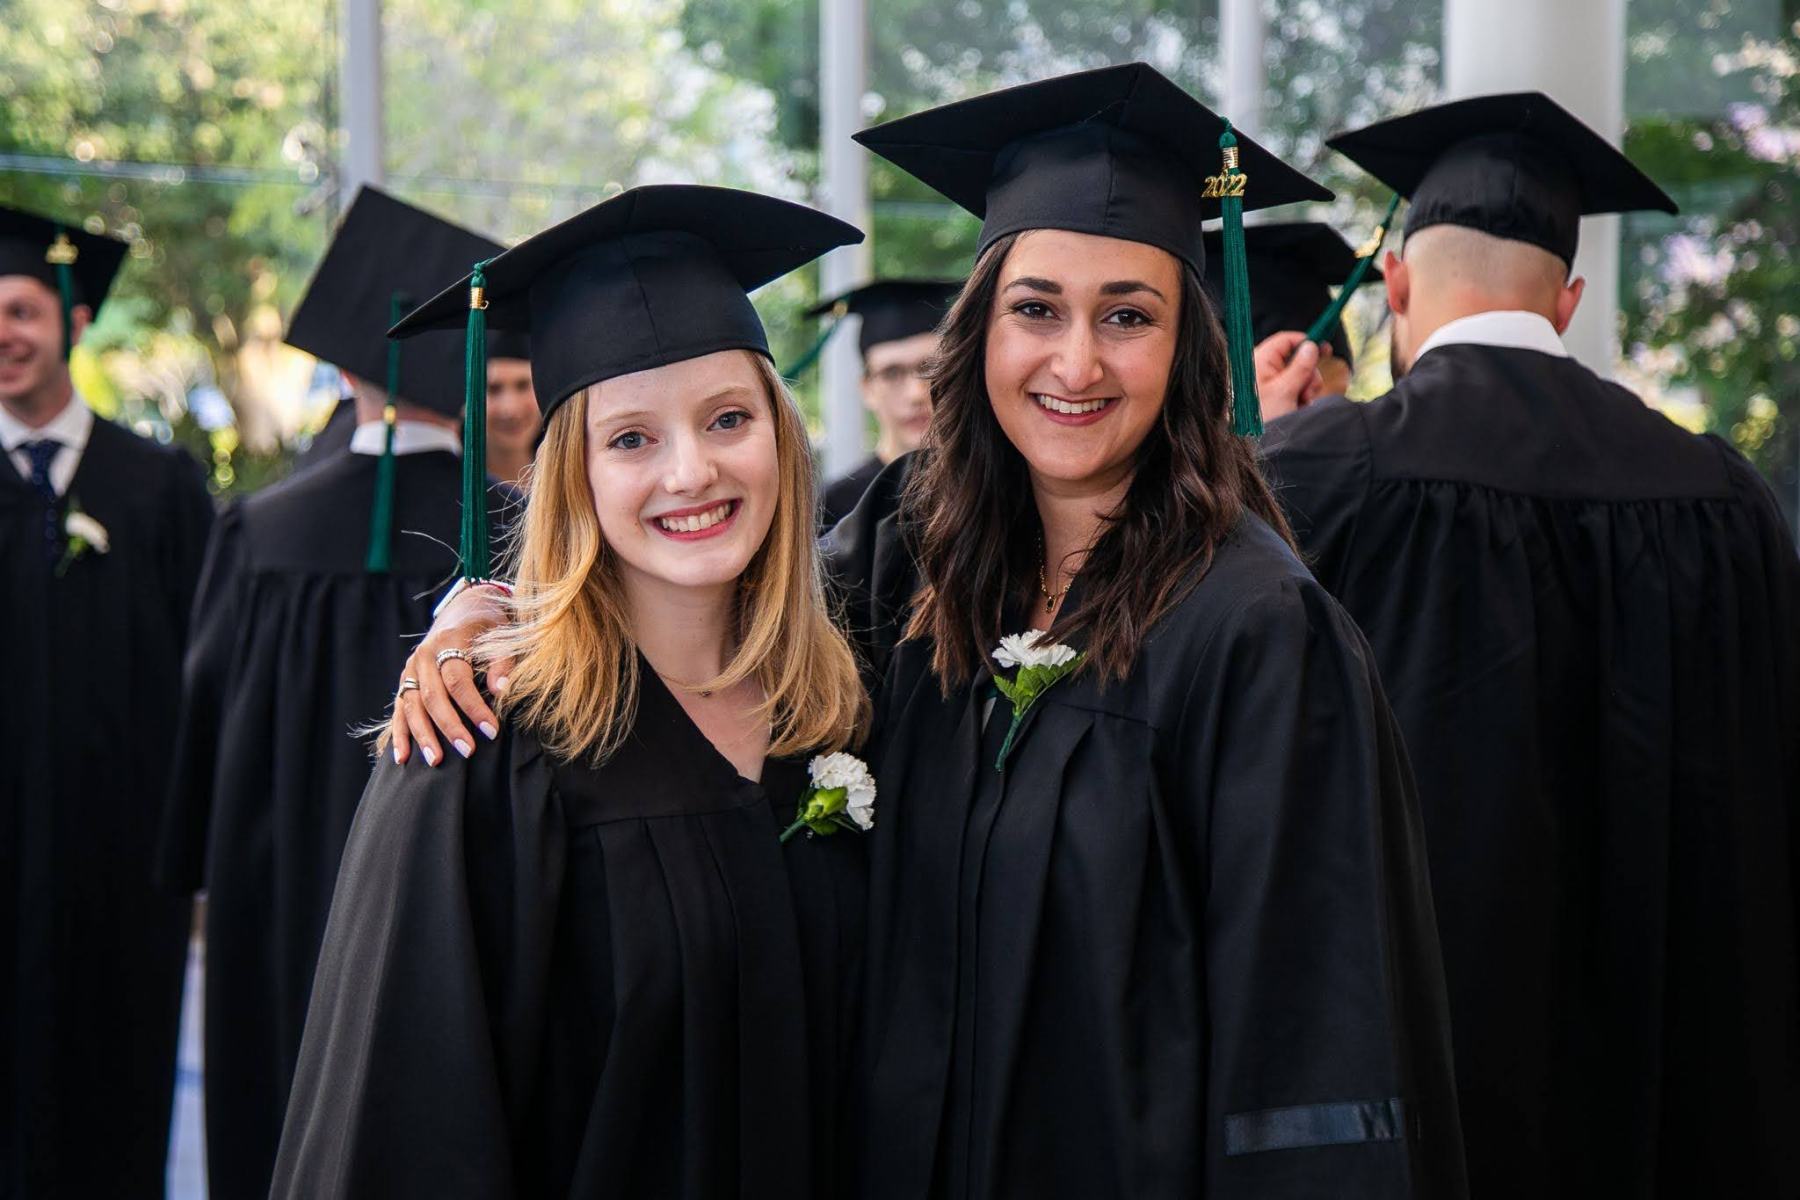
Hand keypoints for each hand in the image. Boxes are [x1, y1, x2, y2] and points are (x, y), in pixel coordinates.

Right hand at [390, 586, 515, 766]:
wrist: (463, 610)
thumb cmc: (488, 627)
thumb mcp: (501, 636)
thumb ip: (502, 663)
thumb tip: (500, 691)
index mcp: (449, 641)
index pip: (458, 680)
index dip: (474, 707)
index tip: (492, 730)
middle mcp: (424, 656)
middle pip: (432, 697)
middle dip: (449, 726)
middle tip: (467, 751)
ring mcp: (411, 669)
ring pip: (412, 706)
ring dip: (422, 735)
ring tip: (436, 761)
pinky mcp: (405, 681)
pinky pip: (399, 710)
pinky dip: (399, 734)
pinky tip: (402, 758)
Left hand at [1253, 332, 1322, 422]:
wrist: (1255, 447)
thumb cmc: (1262, 418)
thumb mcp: (1284, 391)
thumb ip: (1300, 367)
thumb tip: (1311, 346)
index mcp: (1258, 361)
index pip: (1285, 340)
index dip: (1306, 342)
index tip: (1326, 349)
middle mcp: (1261, 370)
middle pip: (1295, 359)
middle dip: (1307, 375)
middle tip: (1307, 393)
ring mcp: (1266, 384)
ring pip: (1297, 377)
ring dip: (1305, 390)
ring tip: (1300, 405)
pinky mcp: (1271, 397)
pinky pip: (1292, 391)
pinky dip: (1298, 399)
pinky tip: (1297, 410)